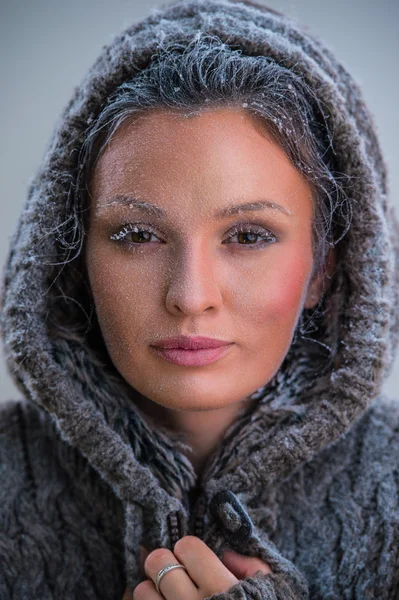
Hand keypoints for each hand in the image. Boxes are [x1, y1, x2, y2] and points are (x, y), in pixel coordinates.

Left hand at [126, 535, 271, 598]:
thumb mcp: (273, 594)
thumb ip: (253, 568)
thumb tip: (226, 553)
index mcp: (223, 588)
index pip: (188, 546)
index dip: (189, 550)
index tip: (193, 558)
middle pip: (160, 563)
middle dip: (165, 563)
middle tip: (172, 570)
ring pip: (143, 591)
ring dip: (152, 590)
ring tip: (166, 597)